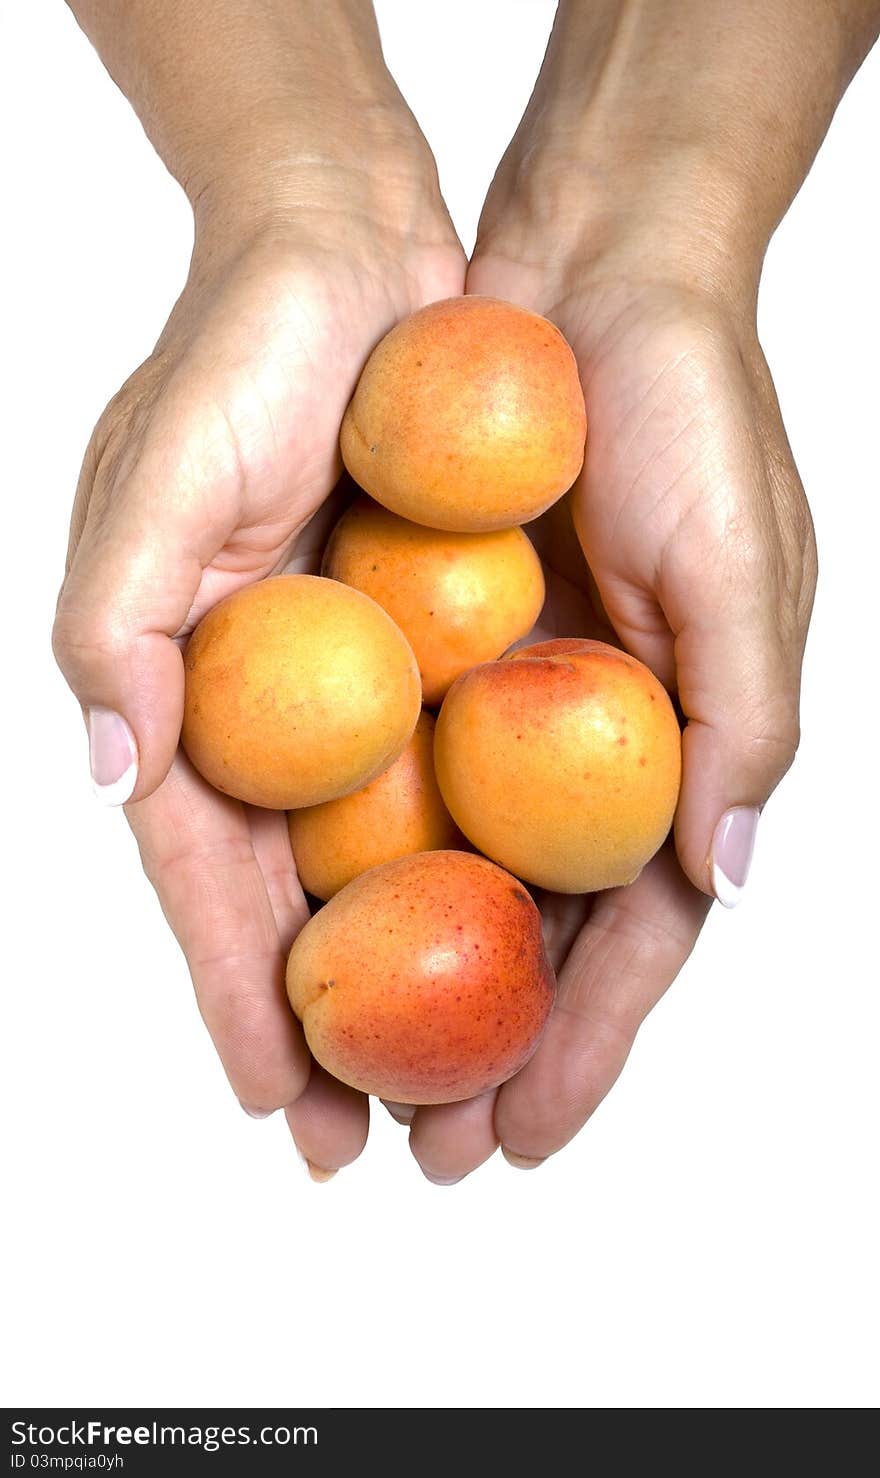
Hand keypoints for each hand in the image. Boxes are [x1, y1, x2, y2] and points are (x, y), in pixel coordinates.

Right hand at [54, 175, 464, 1172]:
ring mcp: (360, 692)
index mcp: (190, 699)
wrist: (350, 255)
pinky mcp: (435, 654)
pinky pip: (462, 784)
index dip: (236, 996)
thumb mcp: (151, 486)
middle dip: (336, 1034)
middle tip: (376, 1151)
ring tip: (459, 1096)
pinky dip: (484, 872)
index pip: (209, 878)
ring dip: (422, 987)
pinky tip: (525, 949)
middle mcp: (276, 715)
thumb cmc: (234, 357)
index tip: (283, 1110)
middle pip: (303, 905)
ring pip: (389, 871)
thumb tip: (117, 782)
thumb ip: (113, 636)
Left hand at [400, 226, 815, 1184]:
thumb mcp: (741, 571)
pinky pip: (393, 774)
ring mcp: (505, 707)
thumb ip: (742, 731)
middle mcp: (587, 749)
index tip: (522, 1143)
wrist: (588, 278)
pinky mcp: (435, 651)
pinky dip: (362, 860)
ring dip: (411, 988)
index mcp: (675, 753)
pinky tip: (312, 933)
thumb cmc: (692, 414)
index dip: (585, 1048)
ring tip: (355, 1088)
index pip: (635, 938)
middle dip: (484, 1051)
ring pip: (454, 880)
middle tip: (422, 1154)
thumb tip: (729, 883)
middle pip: (533, 937)